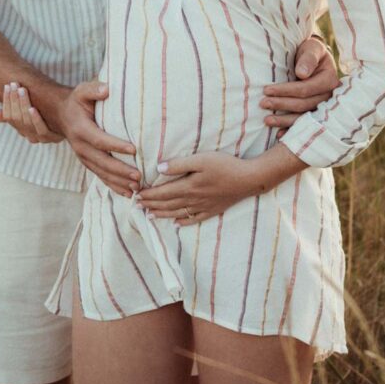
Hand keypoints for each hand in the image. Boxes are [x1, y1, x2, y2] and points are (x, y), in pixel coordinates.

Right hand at [0, 83, 62, 143]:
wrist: (76, 118)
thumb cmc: (53, 110)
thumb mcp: (34, 108)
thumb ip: (16, 109)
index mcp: (24, 129)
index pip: (9, 117)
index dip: (7, 102)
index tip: (7, 86)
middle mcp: (31, 136)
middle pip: (16, 119)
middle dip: (14, 101)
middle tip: (15, 84)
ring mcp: (42, 138)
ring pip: (26, 123)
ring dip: (23, 105)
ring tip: (23, 90)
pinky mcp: (54, 138)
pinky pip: (41, 130)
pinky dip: (35, 119)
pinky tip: (32, 108)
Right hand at [57, 80, 141, 196]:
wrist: (62, 115)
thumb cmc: (78, 101)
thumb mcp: (83, 90)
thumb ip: (94, 88)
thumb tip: (107, 89)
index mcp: (81, 129)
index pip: (99, 140)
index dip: (116, 145)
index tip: (134, 150)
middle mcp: (80, 146)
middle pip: (102, 161)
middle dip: (120, 170)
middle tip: (139, 176)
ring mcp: (83, 157)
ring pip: (102, 173)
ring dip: (119, 181)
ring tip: (137, 187)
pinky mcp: (87, 163)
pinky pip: (100, 177)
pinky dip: (114, 186)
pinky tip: (128, 193)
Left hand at [136, 153, 259, 225]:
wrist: (248, 179)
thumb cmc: (225, 165)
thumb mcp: (201, 159)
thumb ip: (179, 164)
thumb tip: (159, 168)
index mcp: (188, 187)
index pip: (162, 193)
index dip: (148, 194)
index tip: (136, 195)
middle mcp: (193, 200)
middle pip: (167, 204)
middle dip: (151, 205)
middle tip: (137, 206)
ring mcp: (203, 207)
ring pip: (177, 213)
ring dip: (162, 215)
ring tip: (149, 216)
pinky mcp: (213, 210)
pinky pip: (194, 219)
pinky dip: (183, 222)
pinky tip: (176, 224)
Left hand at [261, 36, 337, 133]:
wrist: (313, 58)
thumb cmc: (311, 51)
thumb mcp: (312, 48)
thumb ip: (308, 58)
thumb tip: (302, 73)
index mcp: (329, 80)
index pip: (305, 89)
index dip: (285, 91)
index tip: (266, 90)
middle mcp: (329, 97)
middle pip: (303, 105)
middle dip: (281, 105)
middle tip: (262, 103)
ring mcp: (323, 108)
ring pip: (303, 118)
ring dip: (284, 121)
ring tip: (266, 120)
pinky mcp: (316, 114)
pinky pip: (304, 125)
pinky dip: (291, 131)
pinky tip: (279, 135)